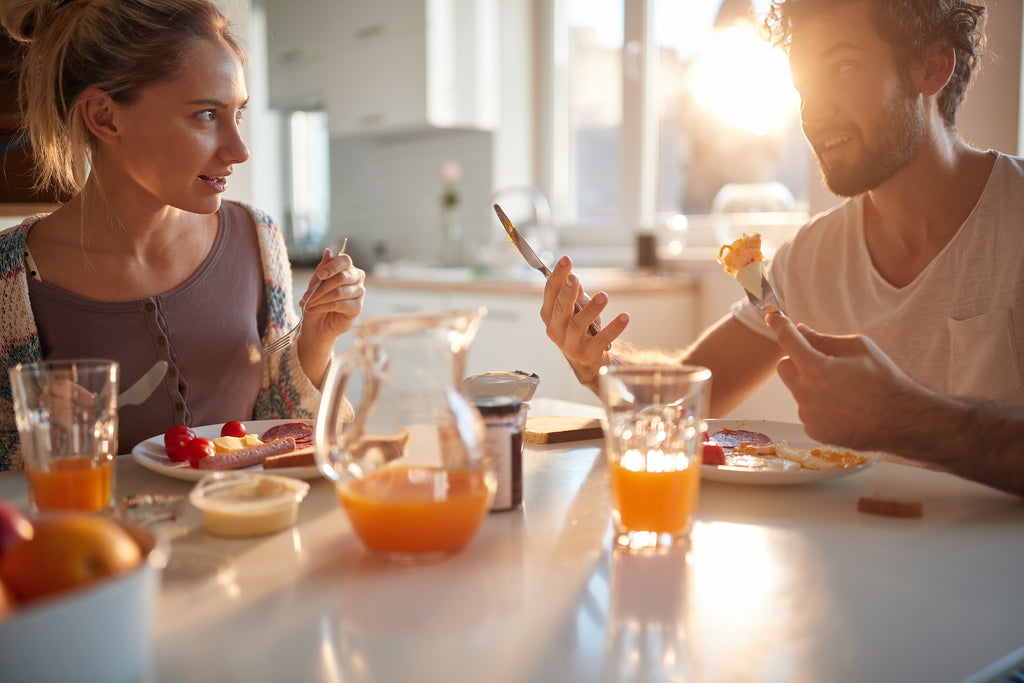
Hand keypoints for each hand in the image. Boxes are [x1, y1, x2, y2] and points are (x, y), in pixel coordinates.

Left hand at [299, 246, 365, 340]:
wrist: (318, 324)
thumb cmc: (317, 301)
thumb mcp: (315, 283)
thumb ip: (322, 268)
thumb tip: (329, 251)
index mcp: (347, 268)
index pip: (345, 260)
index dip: (333, 266)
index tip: (320, 275)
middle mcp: (356, 278)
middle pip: (343, 277)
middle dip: (322, 286)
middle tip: (307, 295)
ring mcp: (359, 293)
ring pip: (339, 292)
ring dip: (320, 298)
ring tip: (307, 304)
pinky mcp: (357, 307)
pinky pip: (339, 304)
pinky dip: (323, 307)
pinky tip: (313, 309)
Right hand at [540, 256, 627, 389]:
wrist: (585, 362)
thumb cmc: (579, 330)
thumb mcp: (574, 309)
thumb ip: (574, 293)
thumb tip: (571, 274)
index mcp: (549, 315)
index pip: (550, 292)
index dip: (557, 276)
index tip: (566, 260)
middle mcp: (556, 330)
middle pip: (560, 308)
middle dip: (567, 292)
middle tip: (575, 278)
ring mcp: (570, 344)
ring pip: (578, 325)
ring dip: (591, 309)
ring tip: (604, 297)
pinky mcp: (588, 354)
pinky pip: (601, 339)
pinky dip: (613, 328)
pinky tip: (624, 317)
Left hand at [767, 312, 922, 449]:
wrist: (902, 420)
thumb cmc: (884, 380)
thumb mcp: (860, 348)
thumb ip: (825, 339)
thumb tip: (802, 331)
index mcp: (816, 368)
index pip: (788, 341)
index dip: (780, 326)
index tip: (773, 318)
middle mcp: (806, 393)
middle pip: (784, 367)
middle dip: (797, 360)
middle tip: (821, 361)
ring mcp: (808, 415)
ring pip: (797, 390)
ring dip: (810, 385)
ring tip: (843, 390)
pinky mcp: (814, 431)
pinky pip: (807, 411)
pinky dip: (818, 406)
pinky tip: (843, 408)